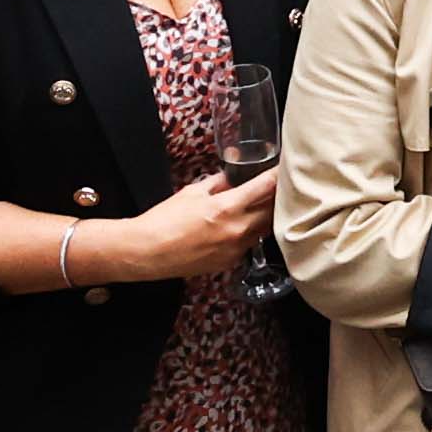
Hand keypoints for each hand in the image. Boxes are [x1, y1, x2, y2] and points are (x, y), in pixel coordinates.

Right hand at [122, 163, 278, 282]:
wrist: (148, 252)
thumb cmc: (165, 220)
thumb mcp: (192, 192)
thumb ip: (217, 183)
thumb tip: (232, 176)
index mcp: (226, 207)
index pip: (264, 187)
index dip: (276, 175)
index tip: (283, 169)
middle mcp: (237, 229)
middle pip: (272, 210)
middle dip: (276, 197)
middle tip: (278, 187)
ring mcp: (236, 249)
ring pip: (264, 230)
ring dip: (266, 217)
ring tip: (264, 206)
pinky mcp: (230, 262)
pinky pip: (249, 245)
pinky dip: (250, 234)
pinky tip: (243, 227)